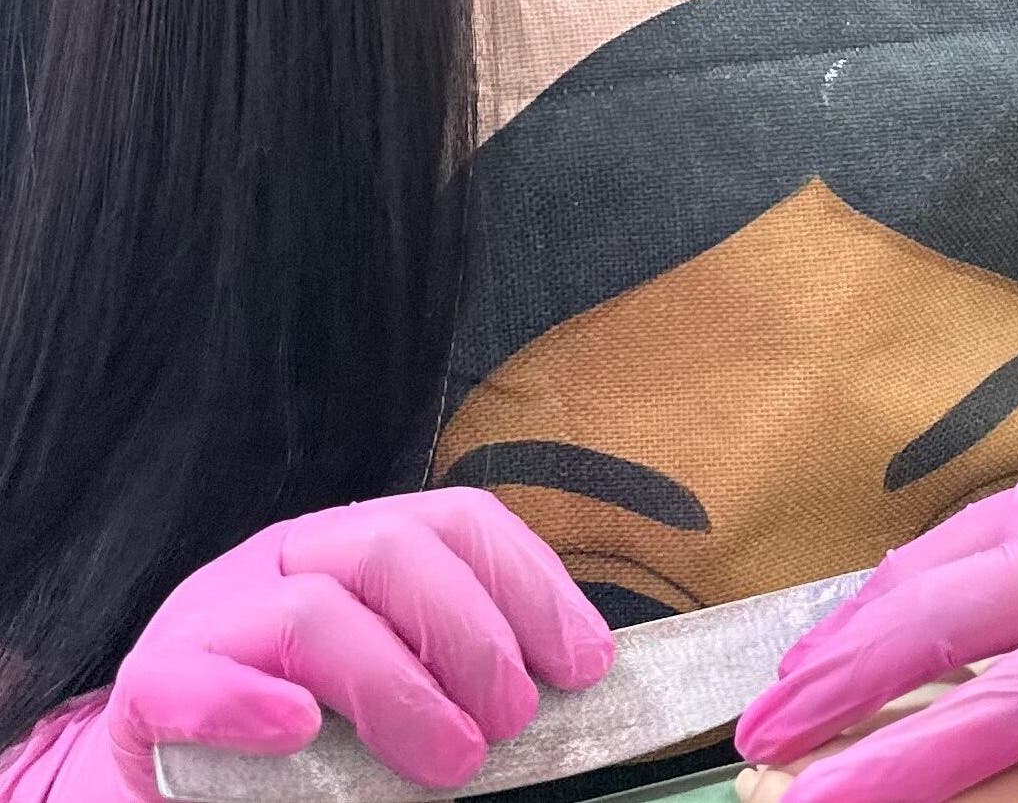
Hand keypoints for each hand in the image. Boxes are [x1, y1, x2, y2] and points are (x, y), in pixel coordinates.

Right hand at [20, 490, 612, 801]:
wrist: (167, 788)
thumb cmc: (301, 746)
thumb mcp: (398, 694)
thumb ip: (464, 678)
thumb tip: (576, 684)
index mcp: (354, 552)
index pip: (455, 522)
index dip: (530, 583)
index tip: (585, 662)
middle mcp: (284, 562)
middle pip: (390, 549)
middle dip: (473, 634)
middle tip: (513, 721)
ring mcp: (210, 616)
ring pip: (311, 608)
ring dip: (397, 687)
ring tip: (451, 759)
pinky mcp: (150, 688)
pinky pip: (192, 676)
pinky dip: (252, 702)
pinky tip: (299, 734)